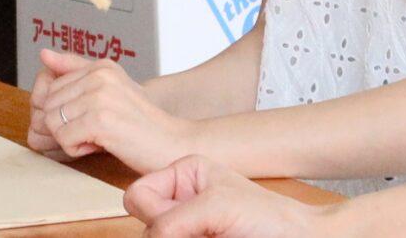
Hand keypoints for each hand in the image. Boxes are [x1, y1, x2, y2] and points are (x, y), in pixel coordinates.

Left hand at [30, 48, 195, 172]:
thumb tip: (43, 54)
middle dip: (66, 125)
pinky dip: (77, 149)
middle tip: (95, 131)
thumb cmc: (141, 124)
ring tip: (99, 137)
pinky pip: (63, 138)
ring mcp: (100, 96)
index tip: (91, 120)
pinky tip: (101, 145)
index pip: (52, 87)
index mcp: (101, 66)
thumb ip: (76, 70)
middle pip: (49, 104)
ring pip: (52, 122)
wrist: (173, 145)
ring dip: (71, 138)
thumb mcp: (111, 91)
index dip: (67, 112)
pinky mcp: (100, 121)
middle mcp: (100, 75)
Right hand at [126, 158, 328, 237]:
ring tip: (212, 237)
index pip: (137, 196)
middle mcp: (180, 201)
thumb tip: (149, 237)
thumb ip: (172, 219)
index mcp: (182, 175)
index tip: (183, 221)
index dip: (153, 213)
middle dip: (169, 233)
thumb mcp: (215, 207)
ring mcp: (188, 229)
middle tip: (203, 233)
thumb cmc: (268, 218)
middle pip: (145, 225)